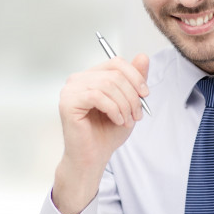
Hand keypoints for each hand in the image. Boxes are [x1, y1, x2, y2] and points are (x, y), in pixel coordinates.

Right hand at [52, 53, 149, 213]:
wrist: (93, 157)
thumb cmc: (107, 133)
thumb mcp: (129, 103)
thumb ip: (135, 80)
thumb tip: (142, 56)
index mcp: (91, 76)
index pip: (116, 62)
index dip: (135, 76)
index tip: (145, 95)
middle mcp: (78, 79)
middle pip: (114, 74)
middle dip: (132, 95)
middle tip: (137, 115)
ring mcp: (70, 90)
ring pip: (108, 84)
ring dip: (124, 104)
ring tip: (127, 120)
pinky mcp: (68, 102)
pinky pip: (97, 96)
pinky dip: (113, 109)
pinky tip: (117, 120)